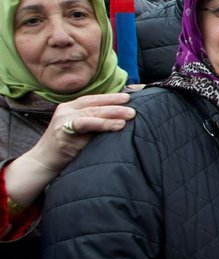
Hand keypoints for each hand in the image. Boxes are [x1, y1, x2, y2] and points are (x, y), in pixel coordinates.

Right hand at [5, 93, 134, 207]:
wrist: (44, 161)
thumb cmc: (67, 147)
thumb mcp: (82, 130)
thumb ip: (96, 121)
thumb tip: (122, 117)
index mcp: (71, 106)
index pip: (94, 98)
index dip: (112, 97)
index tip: (129, 97)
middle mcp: (67, 109)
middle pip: (95, 104)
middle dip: (116, 104)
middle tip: (133, 107)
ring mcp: (64, 119)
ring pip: (92, 112)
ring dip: (113, 113)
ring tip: (130, 115)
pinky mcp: (63, 131)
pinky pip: (86, 124)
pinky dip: (103, 124)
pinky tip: (117, 125)